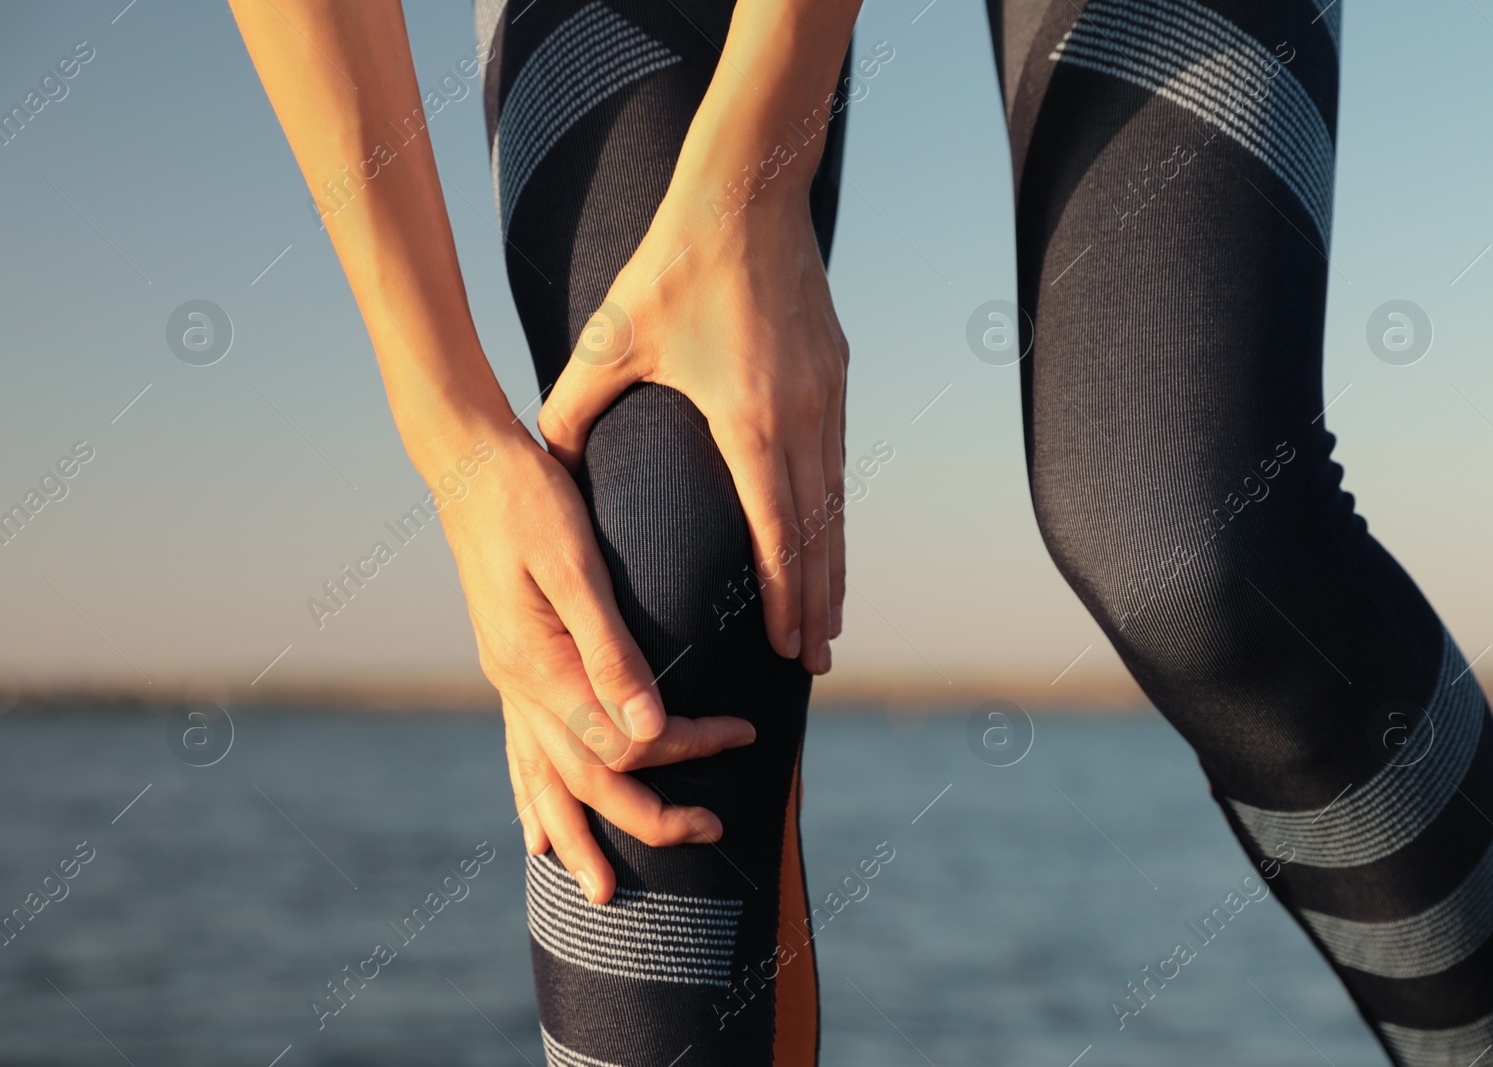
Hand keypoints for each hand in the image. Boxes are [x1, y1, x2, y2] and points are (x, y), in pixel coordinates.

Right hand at [436, 429, 756, 902]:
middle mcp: (518, 685)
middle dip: (648, 814)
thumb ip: (610, 649)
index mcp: (539, 665)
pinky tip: (536, 831)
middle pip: (586, 777)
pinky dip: (532, 798)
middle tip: (712, 832)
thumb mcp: (573, 564)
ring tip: (600, 889)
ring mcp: (507, 681)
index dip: (686, 746)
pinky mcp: (506, 668)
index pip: (624, 737)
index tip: (742, 734)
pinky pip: (519, 753)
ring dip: (575, 835)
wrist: (469, 465)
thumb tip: (650, 729)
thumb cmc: (530, 499)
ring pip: (542, 780)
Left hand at [538, 196, 848, 675]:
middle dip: (816, 605)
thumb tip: (546, 464)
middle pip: (817, 534)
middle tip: (816, 664)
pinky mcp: (835, 376)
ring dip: (833, 568)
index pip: (773, 532)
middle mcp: (801, 418)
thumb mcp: (608, 342)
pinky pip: (839, 464)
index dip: (781, 596)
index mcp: (749, 420)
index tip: (786, 647)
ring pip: (836, 504)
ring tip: (830, 622)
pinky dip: (836, 515)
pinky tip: (829, 540)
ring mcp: (827, 398)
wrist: (746, 195)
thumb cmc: (671, 269)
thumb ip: (572, 410)